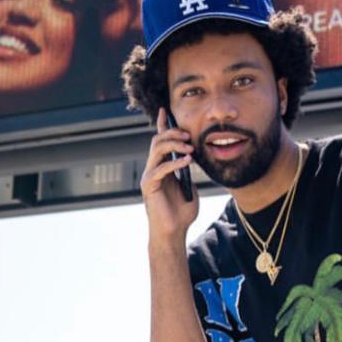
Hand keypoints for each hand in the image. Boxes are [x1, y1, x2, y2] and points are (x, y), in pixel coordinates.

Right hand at [140, 108, 199, 243]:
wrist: (174, 231)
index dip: (162, 124)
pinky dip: (175, 162)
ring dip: (174, 144)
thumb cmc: (182, 212)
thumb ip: (188, 171)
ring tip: (190, 146)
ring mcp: (149, 176)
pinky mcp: (149, 185)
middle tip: (188, 134)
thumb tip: (193, 156)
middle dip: (172, 132)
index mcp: (162, 166)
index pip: (160, 140)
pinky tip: (188, 162)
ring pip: (157, 149)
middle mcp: (153, 168)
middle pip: (157, 140)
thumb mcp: (189, 186)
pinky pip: (160, 168)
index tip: (165, 109)